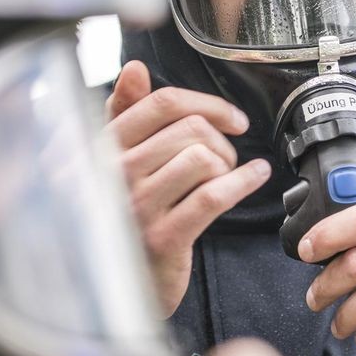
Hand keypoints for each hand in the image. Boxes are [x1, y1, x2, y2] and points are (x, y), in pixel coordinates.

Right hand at [106, 61, 270, 315]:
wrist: (114, 287)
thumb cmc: (121, 215)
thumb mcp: (113, 162)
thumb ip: (124, 112)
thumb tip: (134, 68)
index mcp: (101, 147)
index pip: (162, 104)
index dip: (207, 104)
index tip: (232, 118)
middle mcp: (113, 174)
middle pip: (189, 130)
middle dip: (220, 141)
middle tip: (223, 160)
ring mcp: (136, 207)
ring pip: (203, 159)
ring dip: (227, 166)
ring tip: (223, 178)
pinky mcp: (162, 238)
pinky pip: (213, 196)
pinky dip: (244, 182)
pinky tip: (254, 177)